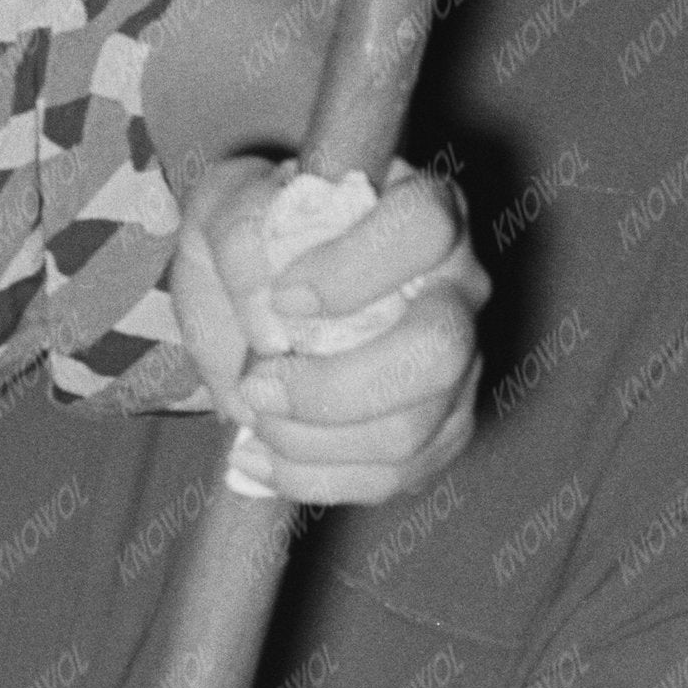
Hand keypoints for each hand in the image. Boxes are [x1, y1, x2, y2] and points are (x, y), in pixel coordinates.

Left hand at [167, 157, 485, 505]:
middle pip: (437, 349)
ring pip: (412, 428)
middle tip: (256, 385)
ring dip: (312, 441)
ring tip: (251, 420)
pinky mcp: (442, 428)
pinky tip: (258, 458)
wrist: (261, 299)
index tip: (283, 301)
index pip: (424, 226)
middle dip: (334, 388)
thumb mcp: (224, 212)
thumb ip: (239, 241)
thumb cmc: (256, 243)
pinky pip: (394, 477)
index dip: (353, 270)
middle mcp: (460, 285)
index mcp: (422, 208)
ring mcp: (463, 362)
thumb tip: (271, 321)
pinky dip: (313, 479)